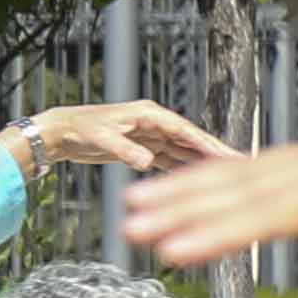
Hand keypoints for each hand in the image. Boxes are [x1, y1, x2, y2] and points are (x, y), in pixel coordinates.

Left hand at [7, 101, 225, 177]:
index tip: (226, 156)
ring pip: (182, 151)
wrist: (59, 133)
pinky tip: (195, 183)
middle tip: (238, 167)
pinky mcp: (143, 148)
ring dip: (200, 164)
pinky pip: (168, 160)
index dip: (207, 143)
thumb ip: (125, 149)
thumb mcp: (101, 138)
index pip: (185, 130)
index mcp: (148, 115)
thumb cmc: (77, 128)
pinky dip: (181, 170)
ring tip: (225, 177)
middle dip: (213, 154)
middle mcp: (153, 124)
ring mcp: (150, 136)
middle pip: (190, 141)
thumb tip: (147, 162)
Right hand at [126, 89, 297, 297]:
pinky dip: (217, 174)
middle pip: (248, 187)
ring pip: (245, 172)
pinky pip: (260, 164)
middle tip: (130, 224)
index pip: (283, 211)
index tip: (178, 251)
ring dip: (188, 189)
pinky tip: (182, 186)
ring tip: (132, 206)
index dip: (229, 231)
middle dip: (187, 207)